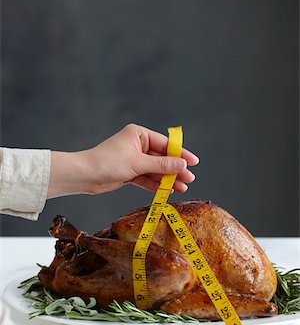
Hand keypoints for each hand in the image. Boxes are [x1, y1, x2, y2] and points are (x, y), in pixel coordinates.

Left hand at [47, 123, 198, 197]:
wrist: (85, 176)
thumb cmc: (107, 162)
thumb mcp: (138, 163)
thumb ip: (162, 165)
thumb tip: (182, 165)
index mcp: (138, 134)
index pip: (165, 144)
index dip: (180, 154)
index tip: (194, 162)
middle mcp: (137, 145)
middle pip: (162, 158)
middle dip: (175, 169)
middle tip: (190, 178)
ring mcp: (133, 160)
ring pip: (156, 170)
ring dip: (168, 179)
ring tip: (183, 187)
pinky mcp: (129, 173)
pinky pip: (147, 178)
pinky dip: (157, 184)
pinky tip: (169, 190)